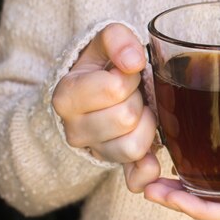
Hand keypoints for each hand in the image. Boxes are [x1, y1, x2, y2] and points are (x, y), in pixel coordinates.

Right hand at [52, 23, 158, 192]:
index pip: (115, 88)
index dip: (130, 77)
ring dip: (146, 126)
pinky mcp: (113, 168)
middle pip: (126, 118)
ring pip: (133, 147)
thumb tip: (133, 62)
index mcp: (67, 96)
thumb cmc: (102, 65)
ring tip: (138, 112)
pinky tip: (152, 156)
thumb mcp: (105, 40)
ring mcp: (94, 152)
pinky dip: (146, 170)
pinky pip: (134, 180)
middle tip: (133, 94)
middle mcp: (74, 130)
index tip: (125, 73)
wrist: (91, 92)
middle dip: (139, 100)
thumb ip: (118, 39)